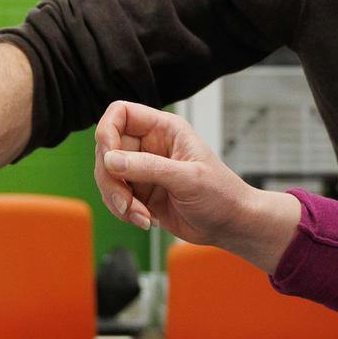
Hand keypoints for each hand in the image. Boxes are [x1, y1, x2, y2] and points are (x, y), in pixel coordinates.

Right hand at [93, 101, 300, 271]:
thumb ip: (148, 167)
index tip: (109, 158)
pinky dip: (123, 211)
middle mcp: (149, 145)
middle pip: (106, 149)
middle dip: (111, 179)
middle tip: (126, 201)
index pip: (120, 113)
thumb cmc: (221, 194)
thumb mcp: (188, 178)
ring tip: (141, 216)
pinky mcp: (140, 192)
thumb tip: (109, 160)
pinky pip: (114, 197)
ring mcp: (142, 169)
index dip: (107, 131)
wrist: (231, 225)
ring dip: (116, 199)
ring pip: (107, 176)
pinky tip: (146, 220)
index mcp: (164, 129)